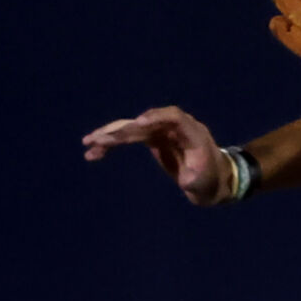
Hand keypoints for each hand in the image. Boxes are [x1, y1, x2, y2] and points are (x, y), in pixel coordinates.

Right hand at [82, 107, 232, 205]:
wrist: (211, 180)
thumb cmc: (211, 181)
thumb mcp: (205, 183)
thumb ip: (195, 178)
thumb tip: (186, 176)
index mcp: (192, 132)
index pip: (174, 117)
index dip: (156, 117)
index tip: (138, 123)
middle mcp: (175, 127)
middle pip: (145, 122)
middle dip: (122, 129)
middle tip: (100, 139)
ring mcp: (162, 131)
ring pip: (133, 128)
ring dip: (111, 135)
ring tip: (88, 143)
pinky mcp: (152, 139)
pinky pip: (129, 137)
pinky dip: (113, 144)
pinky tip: (94, 154)